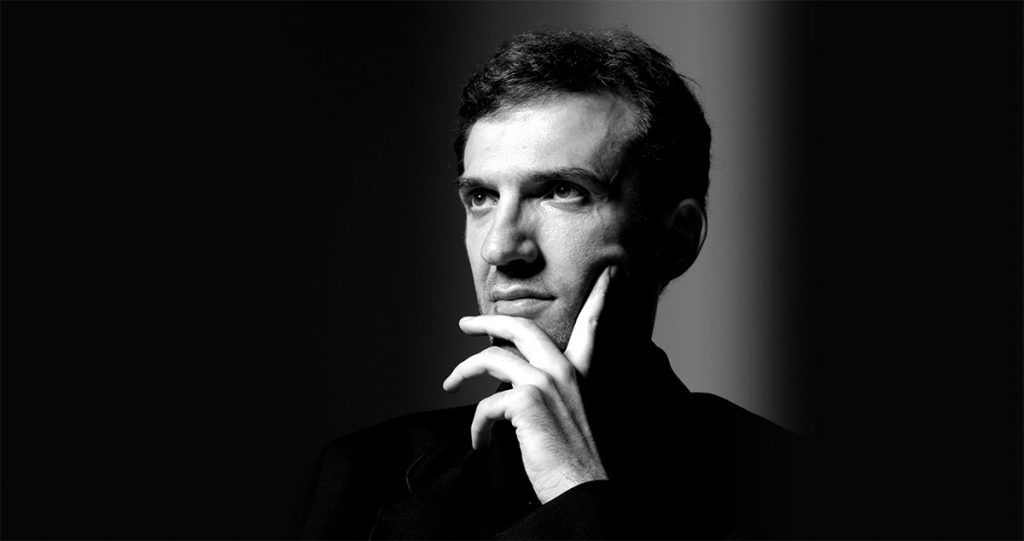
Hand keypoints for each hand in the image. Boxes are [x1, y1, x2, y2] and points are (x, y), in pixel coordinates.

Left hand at [443, 266, 614, 503]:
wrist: (580, 488)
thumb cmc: (573, 461)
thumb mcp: (569, 416)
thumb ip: (553, 394)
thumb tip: (516, 389)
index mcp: (579, 373)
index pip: (591, 326)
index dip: (599, 299)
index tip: (607, 275)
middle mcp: (563, 371)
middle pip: (521, 328)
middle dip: (487, 321)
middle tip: (464, 324)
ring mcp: (544, 383)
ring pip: (491, 359)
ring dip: (462, 372)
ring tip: (449, 385)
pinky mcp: (524, 401)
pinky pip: (485, 405)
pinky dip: (477, 427)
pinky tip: (481, 444)